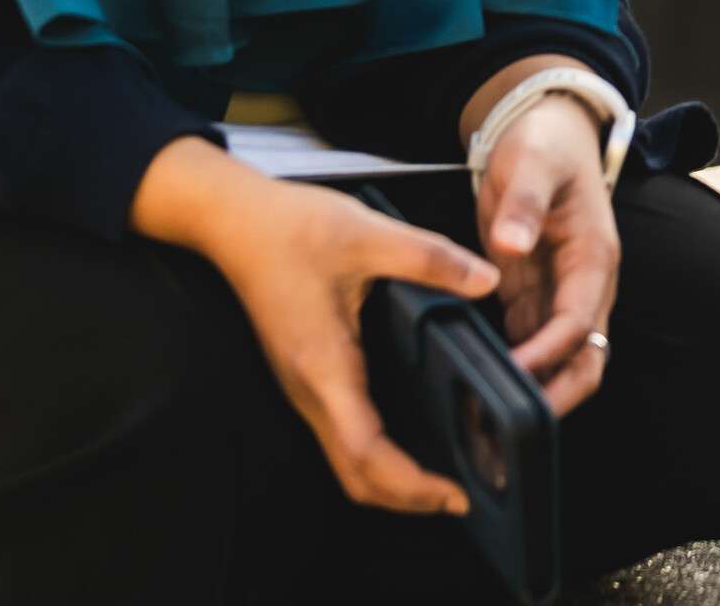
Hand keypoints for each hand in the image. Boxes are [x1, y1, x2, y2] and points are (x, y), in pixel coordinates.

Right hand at [133, 138, 498, 513]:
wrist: (233, 222)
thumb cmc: (289, 229)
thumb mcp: (368, 234)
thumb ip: (431, 259)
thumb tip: (487, 280)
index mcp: (325, 367)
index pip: (366, 451)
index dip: (411, 483)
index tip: (455, 494)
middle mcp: (310, 389)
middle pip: (356, 474)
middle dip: (408, 497)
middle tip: (462, 496)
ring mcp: (305, 386)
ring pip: (346, 460)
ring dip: (393, 480)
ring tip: (446, 477)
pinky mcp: (308, 374)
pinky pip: (343, 433)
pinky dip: (378, 454)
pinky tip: (414, 438)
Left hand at [475, 93, 621, 414]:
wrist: (545, 129)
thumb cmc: (544, 144)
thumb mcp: (532, 164)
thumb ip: (524, 202)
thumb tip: (511, 244)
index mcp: (593, 257)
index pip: (578, 323)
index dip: (548, 355)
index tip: (510, 376)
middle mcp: (584, 285)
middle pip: (585, 360)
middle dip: (555, 397)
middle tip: (509, 429)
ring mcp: (560, 293)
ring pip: (560, 362)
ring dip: (533, 393)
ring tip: (489, 425)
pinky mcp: (535, 294)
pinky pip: (531, 345)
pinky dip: (513, 372)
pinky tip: (478, 390)